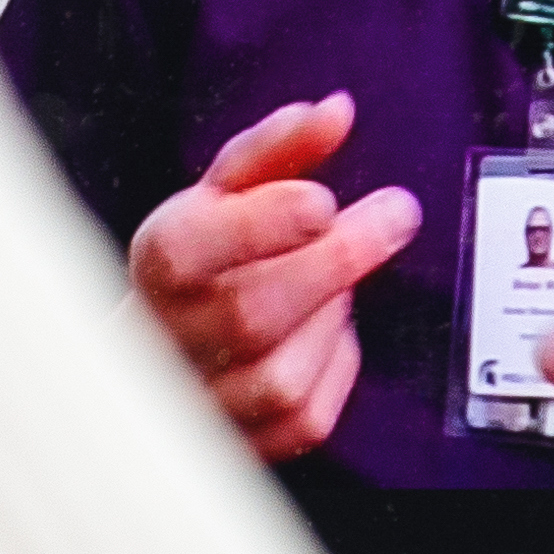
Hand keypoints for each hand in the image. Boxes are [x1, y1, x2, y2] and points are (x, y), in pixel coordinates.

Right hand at [127, 96, 422, 464]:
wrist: (160, 347)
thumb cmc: (202, 259)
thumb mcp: (226, 192)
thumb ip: (280, 149)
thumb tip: (338, 111)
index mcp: (157, 261)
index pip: (188, 249)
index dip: (261, 225)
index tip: (322, 200)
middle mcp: (166, 336)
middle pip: (251, 311)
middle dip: (336, 260)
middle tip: (396, 214)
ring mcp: (199, 397)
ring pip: (283, 373)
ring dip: (330, 319)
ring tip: (333, 283)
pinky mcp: (242, 442)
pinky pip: (306, 416)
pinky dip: (333, 368)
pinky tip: (324, 333)